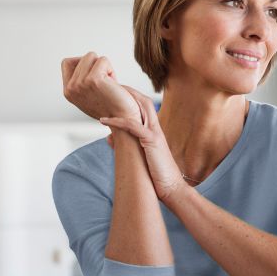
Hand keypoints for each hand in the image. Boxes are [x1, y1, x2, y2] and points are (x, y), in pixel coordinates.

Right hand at [61, 52, 140, 121]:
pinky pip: (103, 60)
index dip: (83, 63)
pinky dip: (111, 70)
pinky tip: (113, 84)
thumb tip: (84, 60)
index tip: (95, 76)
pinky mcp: (94, 79)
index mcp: (68, 91)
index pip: (67, 62)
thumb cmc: (111, 106)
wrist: (124, 119)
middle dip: (97, 67)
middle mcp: (71, 88)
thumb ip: (81, 80)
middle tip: (105, 85)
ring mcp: (81, 83)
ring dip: (104, 67)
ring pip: (92, 56)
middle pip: (83, 58)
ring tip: (109, 84)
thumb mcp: (89, 93)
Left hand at [99, 86, 184, 201]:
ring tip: (106, 95)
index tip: (114, 92)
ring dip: (122, 100)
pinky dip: (118, 121)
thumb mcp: (140, 156)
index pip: (144, 105)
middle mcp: (156, 128)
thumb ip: (125, 144)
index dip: (130, 96)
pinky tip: (104, 120)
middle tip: (110, 86)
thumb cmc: (158, 175)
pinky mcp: (152, 142)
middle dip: (127, 91)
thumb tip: (109, 138)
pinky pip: (133, 126)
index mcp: (154, 130)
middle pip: (143, 100)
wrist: (172, 189)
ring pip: (140, 108)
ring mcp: (155, 133)